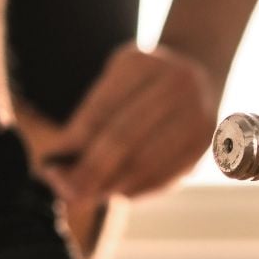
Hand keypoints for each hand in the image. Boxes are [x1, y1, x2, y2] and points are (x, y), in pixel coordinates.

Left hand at [41, 45, 220, 201]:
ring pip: (145, 163)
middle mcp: (176, 83)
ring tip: (88, 196)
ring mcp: (197, 112)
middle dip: (90, 171)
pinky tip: (118, 192)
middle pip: (123, 138)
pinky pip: (165, 175)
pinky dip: (136, 190)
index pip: (100, 111)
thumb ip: (91, 118)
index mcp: (141, 63)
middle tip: (67, 193)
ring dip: (111, 186)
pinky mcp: (206, 142)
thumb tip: (61, 165)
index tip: (51, 167)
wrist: (199, 69)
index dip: (74, 144)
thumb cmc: (140, 83)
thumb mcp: (115, 82)